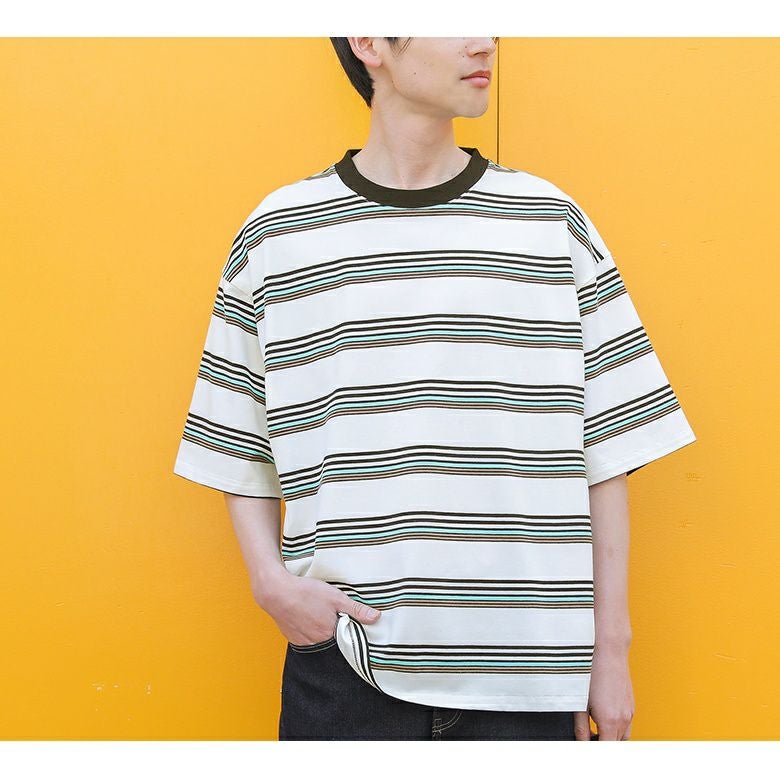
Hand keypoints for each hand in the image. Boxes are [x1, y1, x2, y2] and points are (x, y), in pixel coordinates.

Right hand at [253, 568, 380, 645]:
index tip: (349, 621)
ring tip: (317, 613)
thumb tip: (376, 618)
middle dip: (334, 629)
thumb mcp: (335, 597)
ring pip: (318, 639)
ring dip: (320, 630)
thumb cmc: (306, 593)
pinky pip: (305, 637)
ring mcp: (302, 641)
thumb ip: (356, 609)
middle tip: (331, 614)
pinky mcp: (291, 637)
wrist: (276, 592)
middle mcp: (316, 642)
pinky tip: (307, 616)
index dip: (348, 629)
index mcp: (329, 634)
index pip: (346, 639)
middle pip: (332, 640)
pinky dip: (308, 629)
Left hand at [573, 644, 634, 739]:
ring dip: (611, 737)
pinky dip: (617, 727)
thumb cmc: (592, 672)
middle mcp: (624, 719)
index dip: (595, 750)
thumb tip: (581, 742)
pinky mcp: (631, 705)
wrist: (608, 651)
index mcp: (610, 721)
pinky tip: (603, 715)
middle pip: (616, 745)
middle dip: (603, 745)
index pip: (606, 748)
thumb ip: (580, 727)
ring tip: (594, 728)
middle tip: (587, 737)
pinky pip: (627, 724)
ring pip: (623, 737)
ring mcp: (630, 712)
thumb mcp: (580, 702)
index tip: (586, 747)